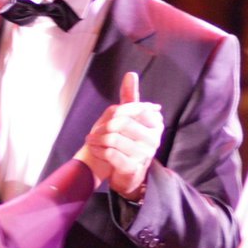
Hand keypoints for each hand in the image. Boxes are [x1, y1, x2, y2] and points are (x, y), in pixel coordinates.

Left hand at [81, 72, 162, 199]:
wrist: (128, 173)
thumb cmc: (128, 140)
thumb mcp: (130, 117)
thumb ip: (130, 96)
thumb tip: (131, 74)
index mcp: (155, 123)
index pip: (131, 108)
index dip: (115, 113)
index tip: (107, 118)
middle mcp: (154, 139)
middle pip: (121, 123)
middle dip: (103, 127)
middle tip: (93, 132)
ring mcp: (145, 155)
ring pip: (113, 139)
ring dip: (97, 139)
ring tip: (91, 140)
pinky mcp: (133, 168)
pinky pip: (110, 153)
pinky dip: (98, 150)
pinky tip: (95, 149)